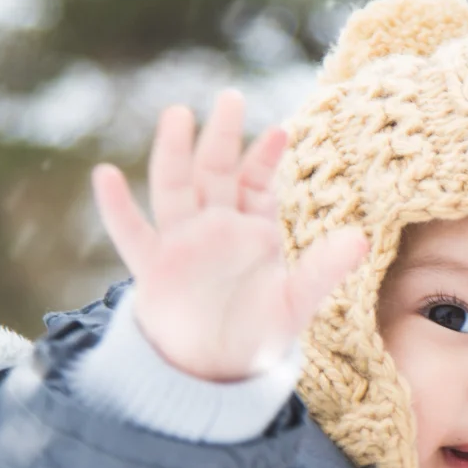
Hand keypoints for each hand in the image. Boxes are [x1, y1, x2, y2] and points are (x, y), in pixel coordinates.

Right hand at [93, 89, 366, 381]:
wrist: (217, 370)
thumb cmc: (258, 334)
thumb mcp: (297, 302)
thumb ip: (324, 269)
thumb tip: (362, 240)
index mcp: (250, 231)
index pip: (256, 183)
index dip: (265, 157)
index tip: (280, 130)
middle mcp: (213, 227)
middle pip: (215, 171)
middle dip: (223, 136)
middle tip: (232, 98)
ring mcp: (180, 243)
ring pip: (174, 187)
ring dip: (174, 152)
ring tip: (178, 114)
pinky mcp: (153, 268)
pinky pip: (132, 233)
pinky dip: (118, 207)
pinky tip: (104, 176)